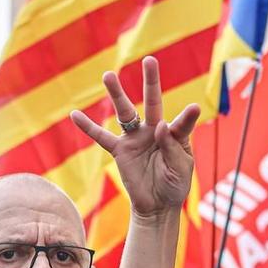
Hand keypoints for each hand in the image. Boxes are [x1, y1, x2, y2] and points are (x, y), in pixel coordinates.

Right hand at [70, 56, 201, 220]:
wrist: (157, 206)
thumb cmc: (174, 185)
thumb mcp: (180, 168)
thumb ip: (172, 147)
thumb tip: (159, 126)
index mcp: (175, 134)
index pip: (181, 122)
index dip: (186, 117)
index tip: (193, 109)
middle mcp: (154, 130)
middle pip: (152, 102)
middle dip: (151, 81)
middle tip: (150, 60)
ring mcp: (136, 139)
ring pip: (125, 113)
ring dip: (116, 95)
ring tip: (108, 76)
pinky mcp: (120, 151)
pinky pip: (101, 138)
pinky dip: (88, 127)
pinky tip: (74, 114)